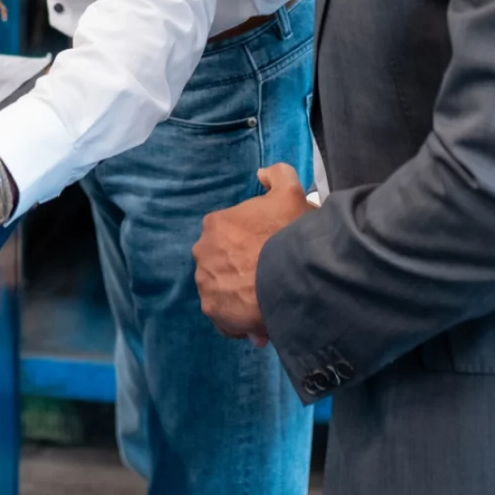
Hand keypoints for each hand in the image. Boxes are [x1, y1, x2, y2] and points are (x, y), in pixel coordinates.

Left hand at [193, 164, 312, 344]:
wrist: (293, 276)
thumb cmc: (288, 233)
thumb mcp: (290, 193)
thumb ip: (277, 175)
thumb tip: (262, 174)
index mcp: (215, 224)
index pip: (228, 235)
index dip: (248, 245)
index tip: (266, 253)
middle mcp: (202, 252)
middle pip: (222, 262)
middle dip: (240, 270)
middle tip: (267, 277)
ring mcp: (205, 282)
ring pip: (222, 289)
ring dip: (238, 295)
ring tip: (265, 301)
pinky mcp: (212, 310)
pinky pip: (224, 317)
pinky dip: (238, 320)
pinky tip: (259, 320)